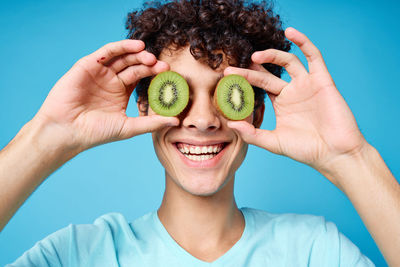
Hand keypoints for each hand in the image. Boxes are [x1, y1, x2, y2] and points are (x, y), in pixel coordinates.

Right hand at [34, 39, 178, 151]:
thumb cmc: (96, 132)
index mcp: (121, 92)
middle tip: (163, 65)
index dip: (155, 74)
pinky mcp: (88, 65)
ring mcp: (100, 72)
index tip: (169, 74)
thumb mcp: (129, 127)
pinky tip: (137, 46)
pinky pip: (107, 52)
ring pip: (122, 57)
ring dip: (137, 54)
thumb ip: (152, 122)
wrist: (67, 131)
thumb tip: (177, 121)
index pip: (141, 77)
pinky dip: (121, 47)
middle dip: (149, 63)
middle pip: (134, 65)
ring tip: (151, 56)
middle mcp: (111, 80)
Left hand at [224, 28, 367, 181]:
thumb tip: (230, 124)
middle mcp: (292, 91)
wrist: (335, 153)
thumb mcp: (273, 142)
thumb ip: (251, 134)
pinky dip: (304, 42)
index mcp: (281, 103)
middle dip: (250, 70)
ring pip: (288, 61)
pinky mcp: (322, 80)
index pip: (260, 86)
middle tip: (232, 69)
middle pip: (268, 74)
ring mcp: (307, 84)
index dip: (245, 80)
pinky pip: (314, 56)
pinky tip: (290, 32)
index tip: (227, 78)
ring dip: (271, 55)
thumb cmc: (306, 150)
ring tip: (254, 56)